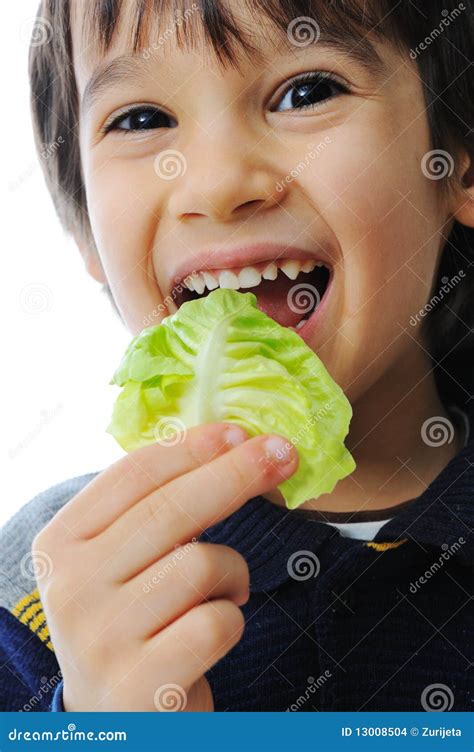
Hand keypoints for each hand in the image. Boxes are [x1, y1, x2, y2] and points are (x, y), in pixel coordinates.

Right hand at [32, 423, 297, 710]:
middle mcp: (71, 586)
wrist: (115, 718)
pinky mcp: (140, 684)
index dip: (193, 447)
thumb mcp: (120, 560)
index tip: (241, 431)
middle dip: (237, 473)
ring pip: (201, 565)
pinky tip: (211, 632)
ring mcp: (101, 638)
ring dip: (231, 573)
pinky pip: (217, 622)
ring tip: (222, 593)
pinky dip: (231, 619)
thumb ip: (155, 509)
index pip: (133, 475)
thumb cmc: (131, 619)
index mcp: (60, 542)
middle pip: (171, 508)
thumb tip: (235, 444)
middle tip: (284, 454)